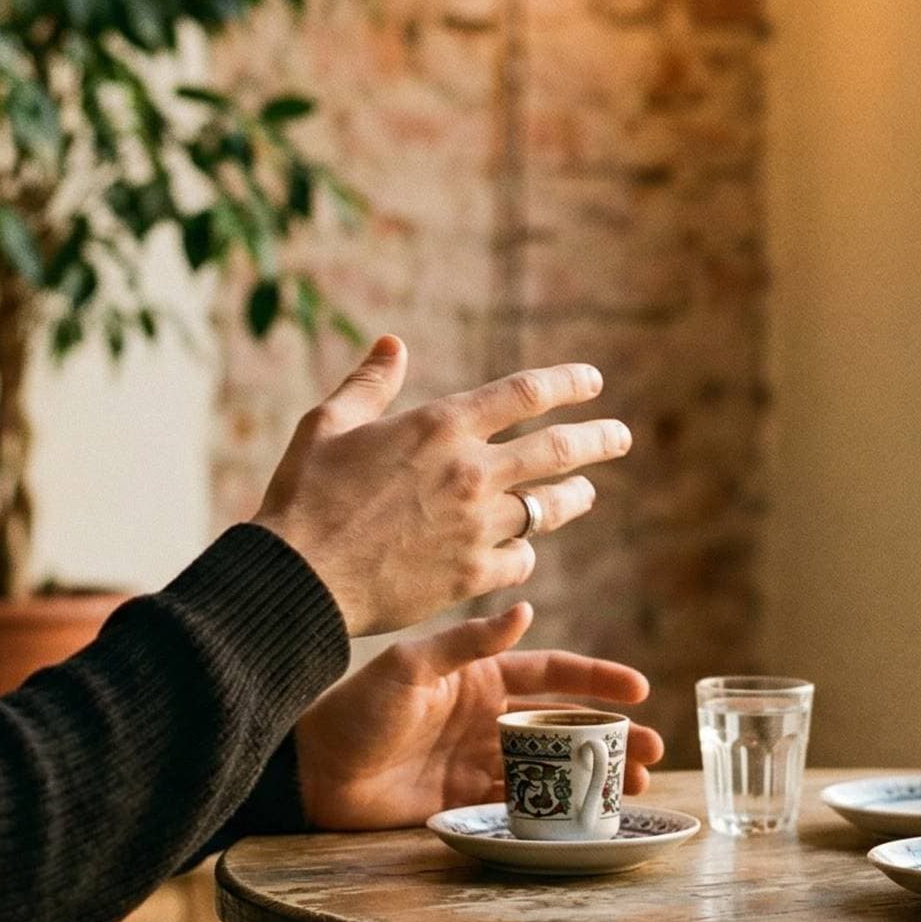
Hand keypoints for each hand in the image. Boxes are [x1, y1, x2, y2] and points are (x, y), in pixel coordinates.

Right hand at [251, 337, 633, 636]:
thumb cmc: (305, 495)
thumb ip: (369, 383)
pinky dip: (524, 552)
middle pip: (558, 450)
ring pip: (548, 508)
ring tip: (585, 493)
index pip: (525, 393)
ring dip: (573, 497)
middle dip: (598, 440)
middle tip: (621, 437)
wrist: (299, 577)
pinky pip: (520, 559)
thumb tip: (392, 344)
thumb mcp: (329, 424)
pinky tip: (523, 551)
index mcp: (441, 426)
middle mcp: (471, 472)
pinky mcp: (472, 575)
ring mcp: (477, 526)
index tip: (593, 381)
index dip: (566, 384)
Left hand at [292, 603, 667, 830]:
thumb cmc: (356, 708)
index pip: (552, 673)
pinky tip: (588, 814)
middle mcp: (488, 715)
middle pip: (564, 724)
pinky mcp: (466, 800)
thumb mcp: (412, 667)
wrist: (312, 771)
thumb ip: (469, 644)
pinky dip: (558, 807)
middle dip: (611, 735)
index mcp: (481, 676)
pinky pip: (523, 802)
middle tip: (654, 751)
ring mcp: (479, 758)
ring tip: (636, 787)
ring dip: (594, 774)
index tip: (639, 689)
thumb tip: (525, 610)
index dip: (597, 678)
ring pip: (552, 766)